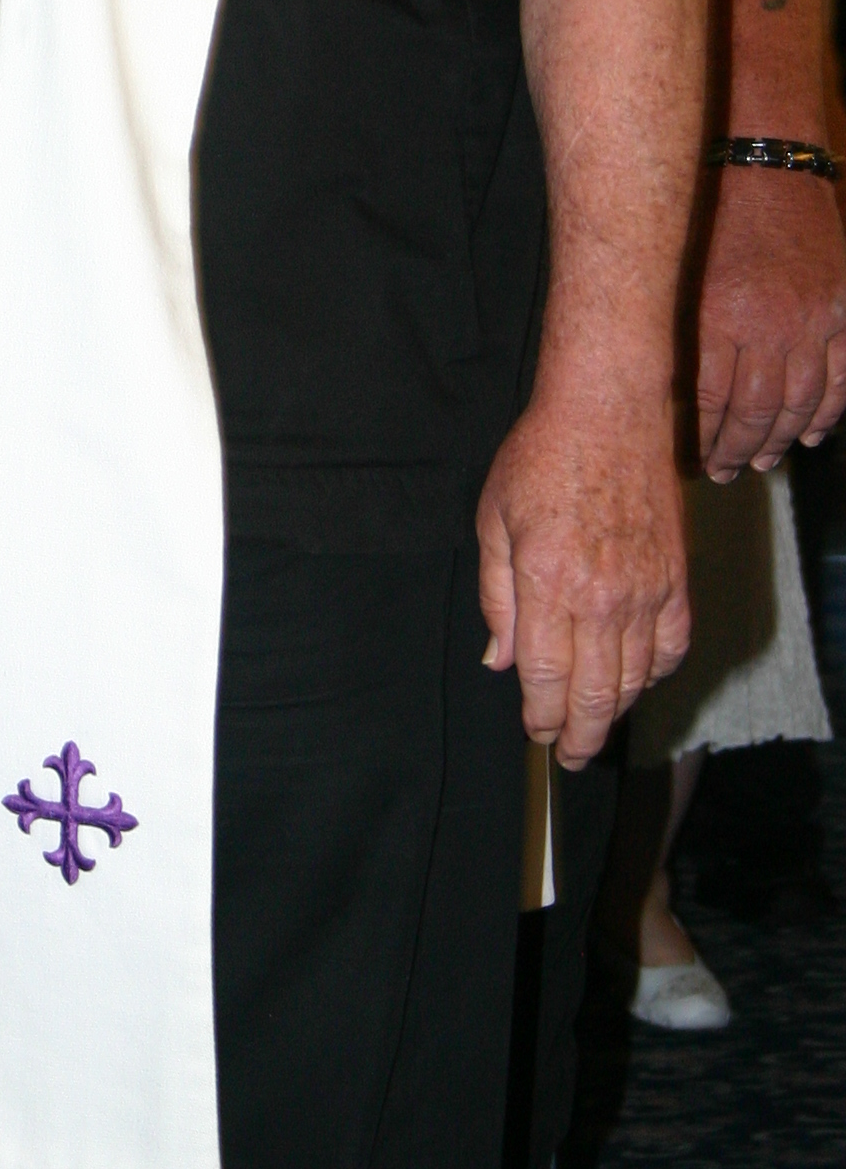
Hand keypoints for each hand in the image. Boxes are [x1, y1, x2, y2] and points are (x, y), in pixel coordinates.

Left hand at [475, 388, 689, 767]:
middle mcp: (599, 597)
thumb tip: (498, 659)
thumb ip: (495, 597)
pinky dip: (656, 673)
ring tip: (597, 726)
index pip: (544, 677)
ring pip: (635, 679)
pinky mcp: (676, 578)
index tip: (536, 734)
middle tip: (570, 756)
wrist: (608, 412)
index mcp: (546, 584)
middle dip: (580, 735)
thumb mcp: (493, 521)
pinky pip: (672, 646)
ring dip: (615, 711)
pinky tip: (639, 680)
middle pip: (595, 694)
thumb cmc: (540, 458)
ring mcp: (645, 590)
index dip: (540, 717)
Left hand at [695, 167, 845, 478]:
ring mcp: (811, 320)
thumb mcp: (674, 273)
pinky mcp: (842, 308)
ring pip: (799, 403)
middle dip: (734, 450)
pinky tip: (812, 434)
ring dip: (779, 440)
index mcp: (715, 318)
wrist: (762, 163)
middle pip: (753, 412)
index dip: (695, 441)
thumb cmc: (705, 215)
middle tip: (721, 472)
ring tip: (759, 460)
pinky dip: (829, 413)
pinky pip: (842, 377)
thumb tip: (658, 393)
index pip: (704, 403)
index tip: (685, 461)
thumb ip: (672, 332)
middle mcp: (765, 326)